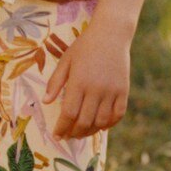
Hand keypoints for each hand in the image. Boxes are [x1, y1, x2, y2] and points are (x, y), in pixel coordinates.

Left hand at [43, 18, 129, 138]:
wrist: (111, 34)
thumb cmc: (84, 46)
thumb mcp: (65, 60)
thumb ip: (55, 82)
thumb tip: (46, 102)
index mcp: (78, 82)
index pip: (68, 113)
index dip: (62, 128)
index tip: (57, 135)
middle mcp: (96, 89)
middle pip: (84, 121)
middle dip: (74, 133)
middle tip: (68, 136)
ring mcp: (112, 91)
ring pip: (101, 121)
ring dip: (90, 131)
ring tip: (82, 132)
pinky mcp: (124, 91)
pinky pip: (118, 115)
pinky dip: (109, 124)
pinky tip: (101, 126)